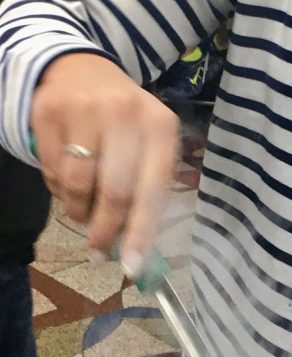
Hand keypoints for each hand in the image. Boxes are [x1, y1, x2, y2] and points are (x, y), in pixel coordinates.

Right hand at [31, 53, 179, 274]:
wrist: (83, 70)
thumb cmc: (126, 125)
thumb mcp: (150, 147)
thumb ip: (148, 192)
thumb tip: (135, 250)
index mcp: (160, 127)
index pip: (152, 190)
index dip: (141, 232)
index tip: (131, 266)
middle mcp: (124, 112)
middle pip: (114, 193)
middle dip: (105, 231)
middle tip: (98, 252)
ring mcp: (83, 108)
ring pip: (78, 185)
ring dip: (79, 211)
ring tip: (83, 210)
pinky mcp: (48, 110)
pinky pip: (51, 171)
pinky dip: (58, 189)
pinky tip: (68, 182)